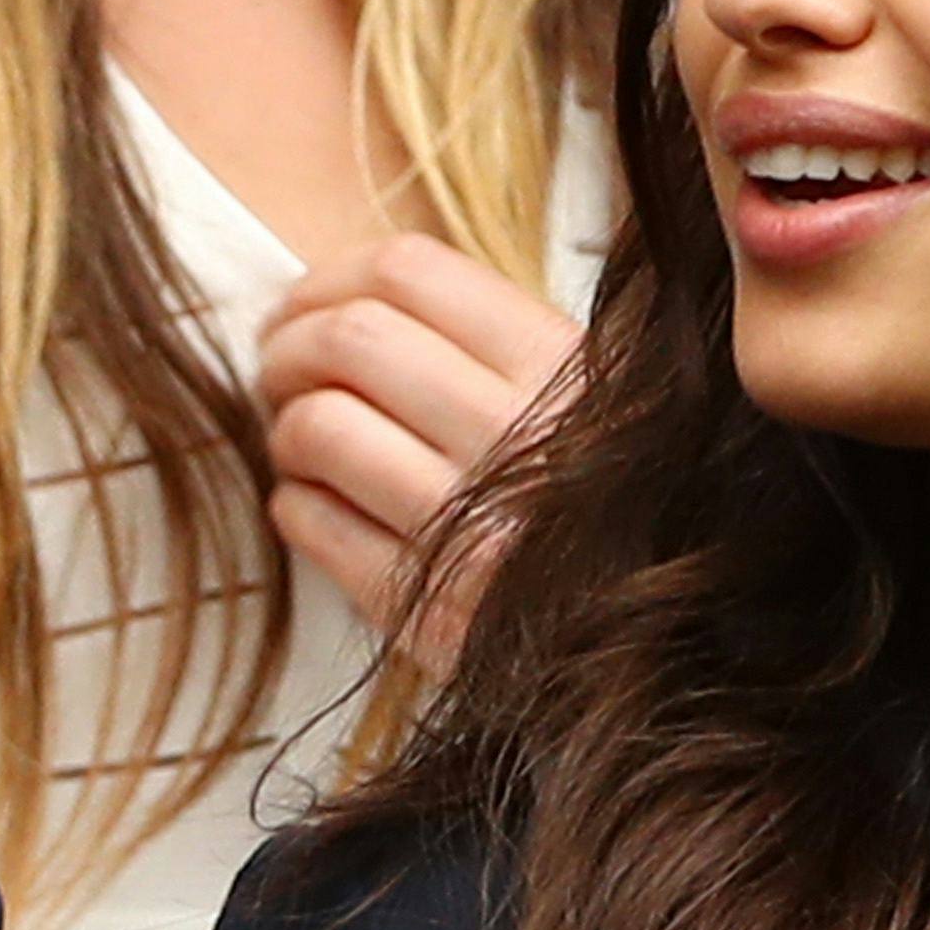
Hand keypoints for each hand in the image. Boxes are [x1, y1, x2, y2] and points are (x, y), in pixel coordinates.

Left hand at [251, 234, 579, 668]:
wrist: (653, 658)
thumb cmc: (602, 517)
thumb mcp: (591, 408)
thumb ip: (495, 347)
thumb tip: (349, 302)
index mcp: (565, 370)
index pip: (409, 272)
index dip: (329, 280)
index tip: (304, 307)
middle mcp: (523, 439)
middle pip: (351, 338)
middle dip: (287, 348)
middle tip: (277, 372)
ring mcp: (473, 530)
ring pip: (318, 427)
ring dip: (286, 429)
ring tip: (302, 445)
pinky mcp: (426, 610)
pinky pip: (312, 522)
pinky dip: (296, 503)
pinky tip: (320, 506)